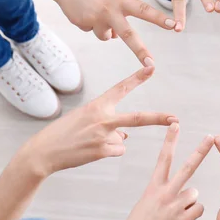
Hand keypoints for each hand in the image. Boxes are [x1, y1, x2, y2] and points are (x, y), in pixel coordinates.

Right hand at [16, 67, 176, 176]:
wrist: (44, 152)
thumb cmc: (64, 133)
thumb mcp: (84, 119)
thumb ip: (107, 123)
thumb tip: (126, 137)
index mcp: (97, 105)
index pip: (121, 88)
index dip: (138, 77)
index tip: (152, 67)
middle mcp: (103, 118)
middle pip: (137, 118)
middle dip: (158, 118)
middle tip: (175, 118)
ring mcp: (103, 136)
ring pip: (123, 139)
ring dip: (111, 142)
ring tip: (89, 142)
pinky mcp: (102, 151)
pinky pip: (117, 150)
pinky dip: (108, 152)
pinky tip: (90, 151)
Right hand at [52, 0, 175, 65]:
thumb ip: (119, 13)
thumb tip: (117, 37)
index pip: (145, 10)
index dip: (160, 19)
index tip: (174, 26)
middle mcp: (110, 10)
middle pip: (128, 35)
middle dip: (140, 51)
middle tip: (151, 64)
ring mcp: (96, 18)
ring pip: (107, 37)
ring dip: (104, 30)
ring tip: (93, 11)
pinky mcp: (83, 24)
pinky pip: (91, 31)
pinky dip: (89, 24)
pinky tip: (82, 11)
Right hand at [104, 124, 212, 219]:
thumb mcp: (145, 204)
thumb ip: (163, 194)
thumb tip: (183, 192)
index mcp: (153, 187)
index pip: (163, 158)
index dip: (170, 140)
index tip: (175, 124)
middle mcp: (165, 193)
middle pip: (188, 167)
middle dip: (201, 150)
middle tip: (211, 137)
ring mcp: (175, 205)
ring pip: (194, 194)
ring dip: (189, 203)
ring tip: (175, 214)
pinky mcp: (183, 219)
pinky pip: (198, 209)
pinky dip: (192, 215)